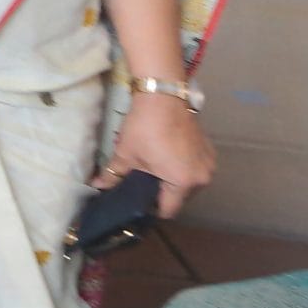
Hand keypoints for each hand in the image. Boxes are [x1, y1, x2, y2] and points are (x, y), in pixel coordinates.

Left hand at [97, 96, 214, 217]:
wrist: (163, 97)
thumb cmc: (145, 129)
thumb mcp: (126, 154)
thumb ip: (113, 175)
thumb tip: (98, 186)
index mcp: (183, 183)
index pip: (169, 210)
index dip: (151, 209)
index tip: (138, 202)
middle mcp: (202, 177)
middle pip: (180, 198)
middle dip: (162, 194)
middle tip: (143, 184)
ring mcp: (208, 164)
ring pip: (189, 184)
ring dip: (173, 181)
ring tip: (154, 170)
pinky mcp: (209, 151)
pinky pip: (195, 169)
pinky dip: (183, 168)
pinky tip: (167, 159)